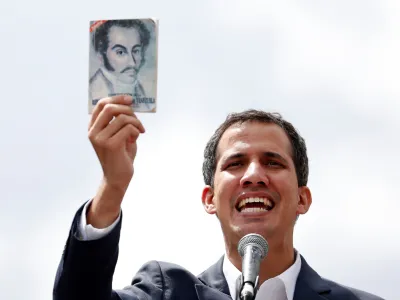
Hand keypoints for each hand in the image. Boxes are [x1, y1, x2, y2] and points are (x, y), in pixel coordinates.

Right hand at [87, 95, 144, 227]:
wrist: (118, 177)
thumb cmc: (121, 154)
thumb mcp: (118, 133)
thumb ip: (119, 120)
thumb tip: (128, 102)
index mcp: (93, 127)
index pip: (101, 104)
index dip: (116, 98)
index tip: (130, 99)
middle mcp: (93, 132)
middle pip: (110, 108)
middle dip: (128, 110)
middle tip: (137, 120)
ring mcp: (100, 138)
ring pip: (122, 118)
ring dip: (136, 122)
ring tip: (139, 131)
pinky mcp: (110, 145)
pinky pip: (128, 128)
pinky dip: (136, 132)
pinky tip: (135, 140)